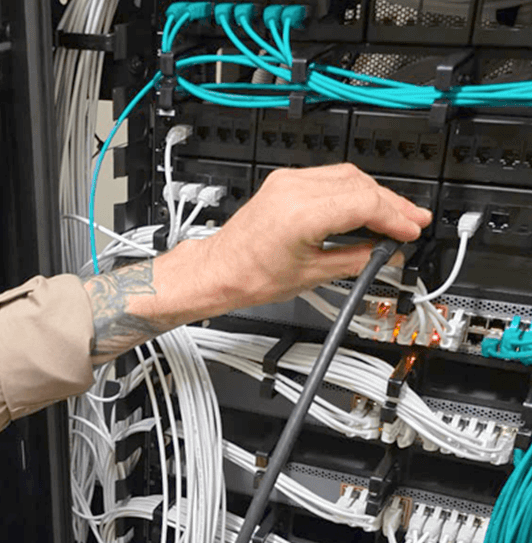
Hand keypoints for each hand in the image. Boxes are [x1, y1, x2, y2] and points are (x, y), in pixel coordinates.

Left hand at [83, 163, 432, 359]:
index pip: (365, 202)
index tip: (410, 230)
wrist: (217, 272)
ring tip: (395, 218)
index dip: (394, 216)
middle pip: (361, 184)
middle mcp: (294, 189)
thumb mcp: (311, 276)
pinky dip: (353, 192)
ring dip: (375, 196)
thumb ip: (355, 260)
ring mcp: (288, 182)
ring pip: (348, 177)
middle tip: (412, 222)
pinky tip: (365, 209)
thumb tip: (384, 253)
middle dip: (391, 204)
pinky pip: (329, 179)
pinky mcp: (284, 182)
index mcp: (302, 213)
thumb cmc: (249, 278)